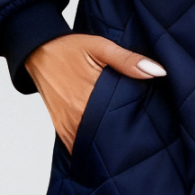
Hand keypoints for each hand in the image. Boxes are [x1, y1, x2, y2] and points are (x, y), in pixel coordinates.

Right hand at [24, 34, 165, 151]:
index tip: (152, 132)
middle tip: (143, 141)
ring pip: (92, 145)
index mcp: (90, 95)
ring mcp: (67, 123)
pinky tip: (105, 146)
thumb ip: (128, 60)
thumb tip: (157, 71)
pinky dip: (91, 147)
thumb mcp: (101, 47)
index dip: (137, 128)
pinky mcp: (61, 127)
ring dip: (107, 146)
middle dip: (125, 140)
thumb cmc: (69, 48)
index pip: (120, 121)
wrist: (37, 52)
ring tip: (127, 145)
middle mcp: (77, 114)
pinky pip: (77, 145)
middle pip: (107, 138)